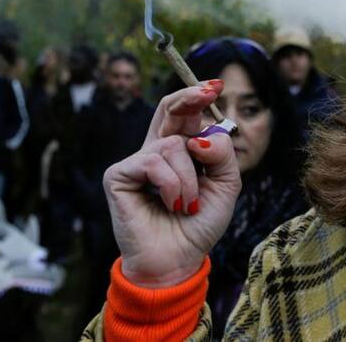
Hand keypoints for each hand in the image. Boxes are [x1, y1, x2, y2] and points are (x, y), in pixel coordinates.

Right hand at [103, 80, 240, 287]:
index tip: (216, 85)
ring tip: (188, 204)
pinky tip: (172, 204)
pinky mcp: (119, 175)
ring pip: (172, 146)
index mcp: (181, 150)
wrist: (178, 260)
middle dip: (188, 98)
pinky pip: (153, 163)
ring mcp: (136, 161)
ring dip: (190, 178)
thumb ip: (222, 153)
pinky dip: (172, 184)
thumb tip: (200, 135)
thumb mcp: (226, 184)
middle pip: (168, 110)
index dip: (197, 97)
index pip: (184, 115)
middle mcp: (156, 151)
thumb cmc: (199, 224)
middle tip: (207, 91)